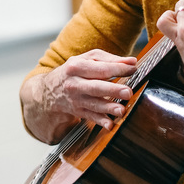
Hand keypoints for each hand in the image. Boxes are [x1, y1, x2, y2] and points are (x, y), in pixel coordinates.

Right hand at [21, 50, 137, 143]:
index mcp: (77, 66)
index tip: (133, 69)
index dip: (117, 69)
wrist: (50, 89)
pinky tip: (110, 124)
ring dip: (108, 108)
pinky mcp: (78, 111)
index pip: (100, 68)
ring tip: (121, 110)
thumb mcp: (87, 59)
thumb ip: (109, 59)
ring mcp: (76, 99)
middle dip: (112, 90)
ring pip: (94, 104)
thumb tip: (131, 61)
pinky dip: (101, 121)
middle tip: (127, 92)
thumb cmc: (74, 71)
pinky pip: (91, 117)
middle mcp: (75, 84)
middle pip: (95, 87)